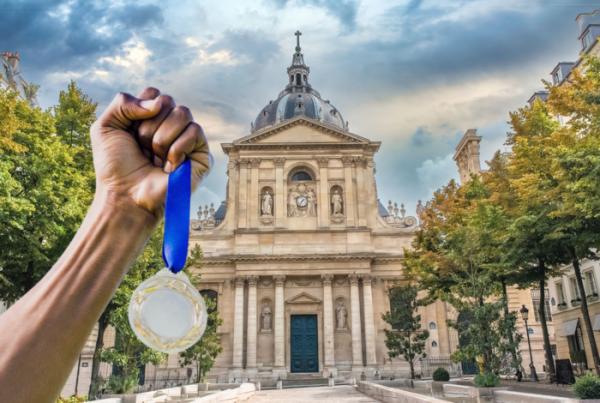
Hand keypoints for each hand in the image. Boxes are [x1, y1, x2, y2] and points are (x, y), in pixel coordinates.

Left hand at [91, 87, 209, 216]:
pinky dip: (177, 149)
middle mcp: (171, 126)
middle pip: (168, 101)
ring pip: (183, 113)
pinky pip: (195, 132)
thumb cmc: (115, 166)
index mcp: (151, 117)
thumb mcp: (105, 127)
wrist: (126, 196)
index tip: (131, 133)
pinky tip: (170, 166)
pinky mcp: (202, 155)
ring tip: (156, 158)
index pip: (154, 94)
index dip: (140, 110)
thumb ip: (123, 102)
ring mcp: (188, 139)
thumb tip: (160, 102)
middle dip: (149, 127)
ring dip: (162, 138)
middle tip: (143, 149)